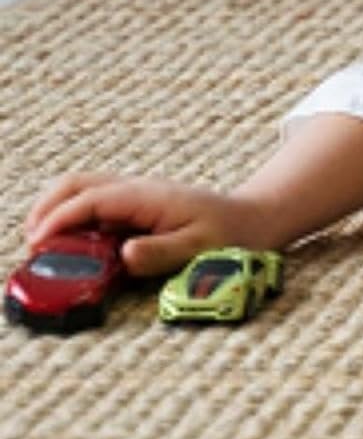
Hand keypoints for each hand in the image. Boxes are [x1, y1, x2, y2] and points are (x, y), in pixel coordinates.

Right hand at [24, 174, 269, 277]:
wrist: (253, 220)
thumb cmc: (232, 235)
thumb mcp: (201, 248)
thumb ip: (162, 253)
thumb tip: (125, 255)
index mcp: (148, 196)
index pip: (91, 199)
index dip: (59, 220)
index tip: (37, 245)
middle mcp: (137, 189)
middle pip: (76, 183)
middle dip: (46, 209)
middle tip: (32, 246)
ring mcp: (135, 194)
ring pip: (82, 189)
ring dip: (55, 210)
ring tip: (42, 246)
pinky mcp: (136, 205)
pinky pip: (94, 203)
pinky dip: (72, 216)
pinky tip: (68, 244)